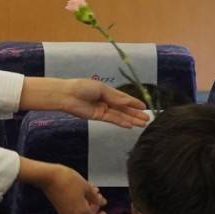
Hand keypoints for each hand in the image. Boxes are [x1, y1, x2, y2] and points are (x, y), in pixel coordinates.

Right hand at [21, 161, 106, 213]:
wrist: (48, 177)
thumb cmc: (68, 180)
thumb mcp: (86, 187)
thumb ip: (96, 198)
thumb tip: (102, 203)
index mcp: (81, 213)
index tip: (104, 211)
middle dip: (94, 205)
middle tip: (97, 194)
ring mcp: (64, 213)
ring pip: (80, 210)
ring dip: (86, 202)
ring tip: (90, 189)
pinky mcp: (59, 208)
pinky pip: (72, 208)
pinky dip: (78, 202)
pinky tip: (80, 190)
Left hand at [22, 78, 148, 127]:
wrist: (67, 95)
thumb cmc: (82, 87)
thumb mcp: (101, 89)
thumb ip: (115, 97)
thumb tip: (129, 102)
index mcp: (108, 92)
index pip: (124, 98)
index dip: (135, 103)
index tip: (145, 107)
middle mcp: (107, 101)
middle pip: (124, 109)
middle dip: (136, 114)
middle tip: (148, 119)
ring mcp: (103, 109)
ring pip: (120, 115)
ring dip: (132, 119)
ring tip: (143, 124)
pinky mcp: (98, 116)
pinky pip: (112, 119)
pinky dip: (121, 122)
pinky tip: (130, 125)